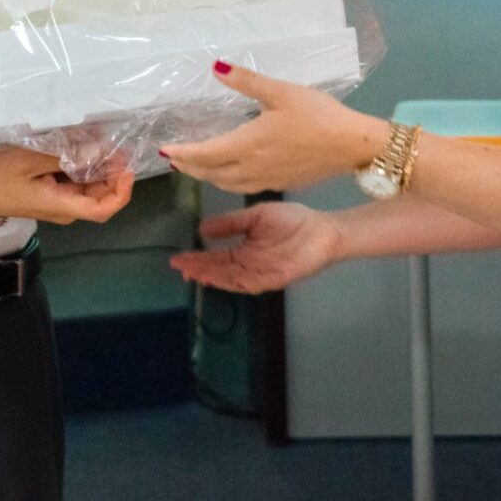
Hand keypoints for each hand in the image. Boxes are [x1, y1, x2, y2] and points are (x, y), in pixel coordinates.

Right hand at [0, 147, 135, 224]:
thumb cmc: (0, 176)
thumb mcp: (31, 159)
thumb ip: (66, 156)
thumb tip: (100, 150)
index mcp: (61, 205)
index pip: (103, 209)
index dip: (122, 192)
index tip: (127, 167)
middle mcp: (66, 209)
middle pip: (102, 198)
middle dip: (114, 174)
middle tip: (116, 145)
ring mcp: (61, 203)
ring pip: (92, 190)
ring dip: (101, 169)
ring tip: (102, 142)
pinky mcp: (55, 195)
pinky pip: (79, 184)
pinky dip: (87, 168)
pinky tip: (84, 149)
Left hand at [160, 62, 388, 194]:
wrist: (353, 145)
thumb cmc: (318, 115)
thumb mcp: (281, 91)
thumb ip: (246, 81)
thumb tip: (215, 67)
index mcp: (248, 145)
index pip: (204, 154)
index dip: (182, 153)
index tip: (164, 149)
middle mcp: (252, 168)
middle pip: (211, 173)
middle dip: (190, 166)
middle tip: (175, 158)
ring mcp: (267, 180)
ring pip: (226, 184)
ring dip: (207, 176)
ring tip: (195, 166)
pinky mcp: (280, 183)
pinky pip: (243, 188)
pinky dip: (226, 181)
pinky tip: (229, 173)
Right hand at [170, 201, 342, 293]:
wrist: (323, 230)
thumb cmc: (292, 221)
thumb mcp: (255, 216)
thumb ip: (231, 223)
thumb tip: (203, 228)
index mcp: (244, 250)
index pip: (216, 257)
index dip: (197, 259)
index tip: (178, 258)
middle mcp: (249, 266)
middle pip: (219, 271)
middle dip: (199, 270)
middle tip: (179, 268)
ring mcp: (261, 275)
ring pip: (230, 279)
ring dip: (212, 277)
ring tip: (193, 272)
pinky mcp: (274, 280)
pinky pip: (250, 284)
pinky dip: (233, 282)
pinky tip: (219, 278)